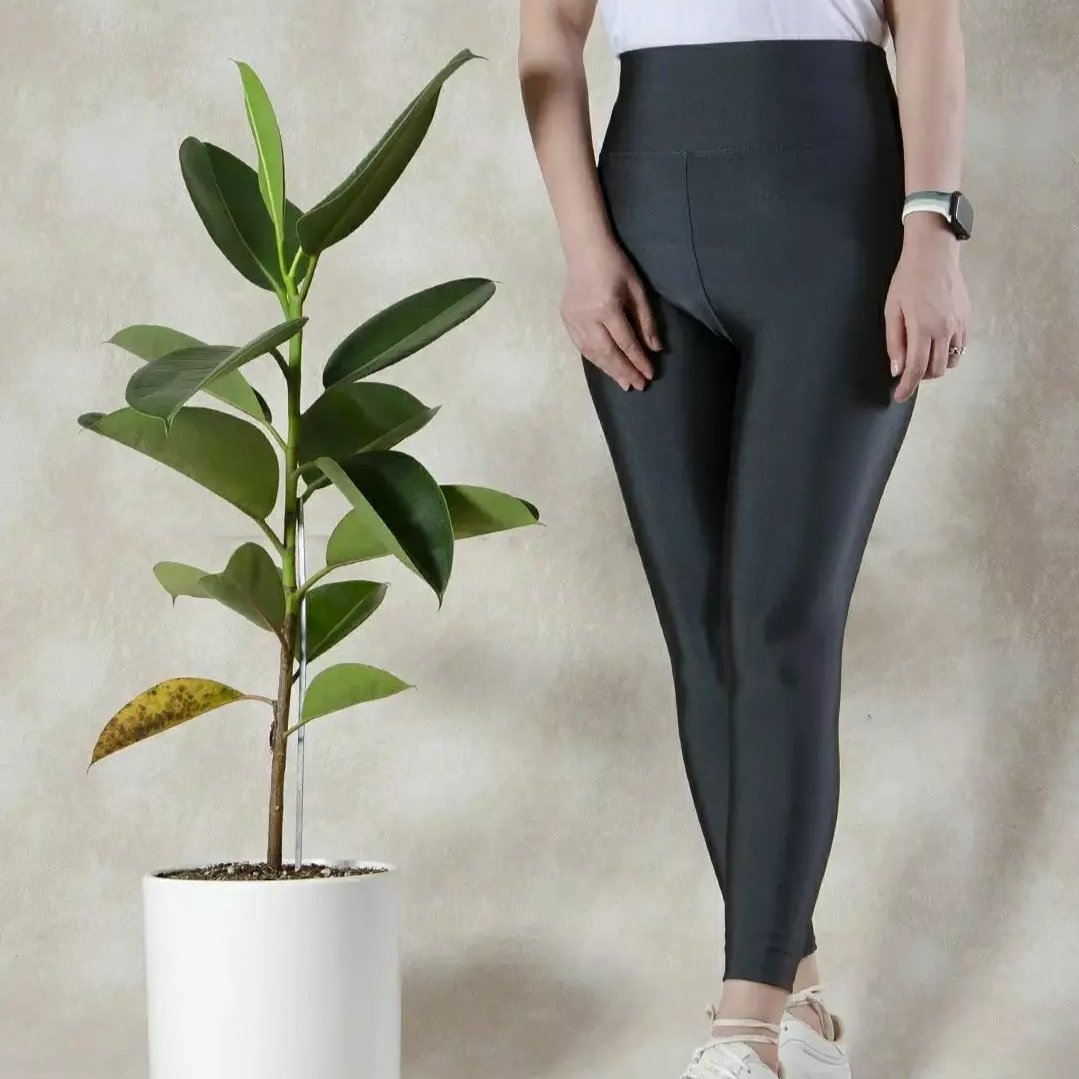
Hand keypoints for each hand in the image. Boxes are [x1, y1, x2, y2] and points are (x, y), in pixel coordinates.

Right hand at [562, 239, 660, 390]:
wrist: (584, 250)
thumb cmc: (616, 266)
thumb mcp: (637, 290)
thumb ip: (646, 321)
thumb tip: (655, 349)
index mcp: (607, 307)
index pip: (626, 342)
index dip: (639, 360)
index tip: (650, 375)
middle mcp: (588, 318)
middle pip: (608, 353)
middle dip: (624, 371)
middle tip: (638, 386)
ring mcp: (574, 320)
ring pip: (593, 353)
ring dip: (609, 370)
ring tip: (624, 383)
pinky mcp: (566, 320)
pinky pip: (582, 347)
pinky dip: (595, 360)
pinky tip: (606, 368)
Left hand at [885, 213, 971, 403]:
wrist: (934, 254)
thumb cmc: (907, 280)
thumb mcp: (892, 310)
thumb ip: (894, 342)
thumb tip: (897, 370)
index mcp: (924, 329)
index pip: (916, 369)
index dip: (907, 387)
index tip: (899, 397)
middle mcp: (946, 330)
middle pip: (935, 371)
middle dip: (919, 378)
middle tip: (906, 372)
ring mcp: (960, 325)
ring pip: (950, 362)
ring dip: (934, 367)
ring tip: (920, 357)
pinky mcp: (968, 319)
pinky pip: (960, 348)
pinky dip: (947, 354)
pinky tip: (935, 345)